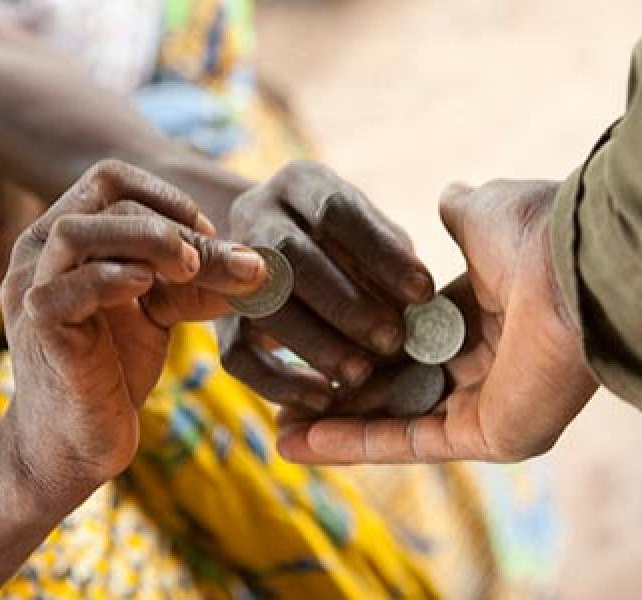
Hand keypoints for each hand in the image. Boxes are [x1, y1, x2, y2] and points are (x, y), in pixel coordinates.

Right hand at [0, 160, 266, 496]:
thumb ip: (197, 280)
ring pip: (78, 232)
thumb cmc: (111, 374)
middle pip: (105, 200)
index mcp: (64, 237)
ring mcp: (30, 288)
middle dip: (173, 224)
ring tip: (187, 267)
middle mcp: (38, 252)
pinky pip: (65, 289)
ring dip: (146, 239)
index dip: (166, 197)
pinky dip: (114, 280)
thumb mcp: (160, 313)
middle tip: (213, 259)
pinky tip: (149, 292)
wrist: (75, 446)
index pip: (111, 177)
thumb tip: (262, 262)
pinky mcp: (37, 329)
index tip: (207, 237)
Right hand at [219, 161, 435, 411]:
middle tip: (392, 341)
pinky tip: (322, 399)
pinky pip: (237, 354)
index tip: (423, 293)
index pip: (337, 211)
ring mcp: (229, 266)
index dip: (381, 253)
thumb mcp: (369, 234)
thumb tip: (421, 302)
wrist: (268, 252)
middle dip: (345, 303)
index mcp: (300, 183)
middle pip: (290, 256)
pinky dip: (280, 382)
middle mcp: (256, 214)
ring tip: (360, 374)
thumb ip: (392, 259)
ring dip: (315, 343)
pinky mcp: (218, 319)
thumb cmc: (345, 247)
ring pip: (261, 303)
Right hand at [277, 180, 596, 463]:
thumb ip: (460, 214)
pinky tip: (297, 441)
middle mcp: (490, 368)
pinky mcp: (490, 436)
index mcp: (488, 317)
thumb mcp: (483, 215)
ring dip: (336, 431)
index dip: (360, 341)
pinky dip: (352, 443)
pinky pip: (409, 442)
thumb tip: (448, 196)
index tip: (310, 342)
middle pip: (399, 388)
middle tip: (283, 406)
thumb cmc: (539, 233)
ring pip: (397, 423)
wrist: (580, 265)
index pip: (412, 340)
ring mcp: (492, 408)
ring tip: (276, 435)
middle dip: (340, 398)